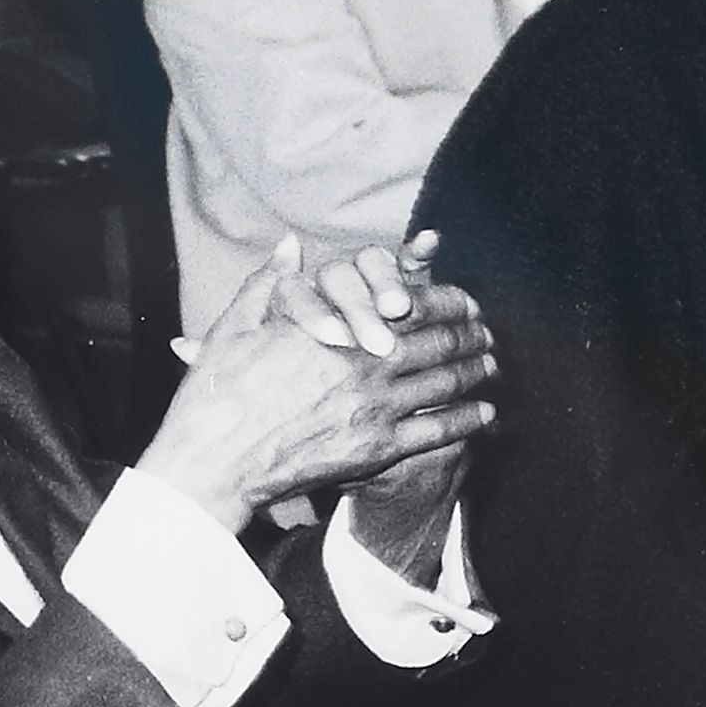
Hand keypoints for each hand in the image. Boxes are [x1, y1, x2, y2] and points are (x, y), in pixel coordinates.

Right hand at [141, 239, 498, 530]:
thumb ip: (269, 282)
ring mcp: (375, 410)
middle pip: (438, 341)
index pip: (410, 303)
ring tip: (491, 364)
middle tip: (487, 330)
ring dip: (475, 371)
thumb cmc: (218, 393)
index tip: (462, 299)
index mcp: (338, 327)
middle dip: (470, 333)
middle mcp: (365, 364)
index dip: (445, 299)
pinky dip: (467, 419)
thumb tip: (289, 245)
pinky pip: (438, 431)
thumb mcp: (236, 325)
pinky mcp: (377, 451)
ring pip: (446, 383)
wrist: (214, 461)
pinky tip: (484, 414)